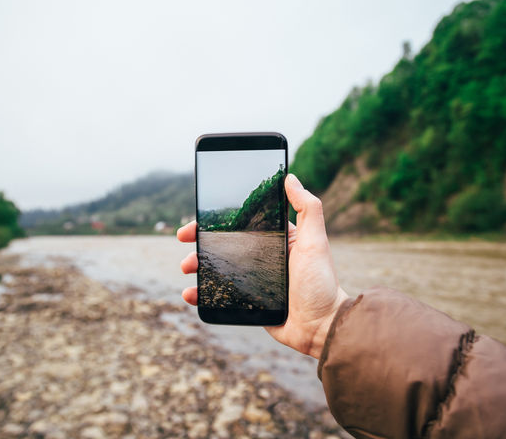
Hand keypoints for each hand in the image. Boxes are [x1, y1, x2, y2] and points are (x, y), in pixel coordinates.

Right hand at [177, 173, 348, 358]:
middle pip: (223, 244)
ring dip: (197, 265)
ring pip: (217, 268)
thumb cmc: (321, 282)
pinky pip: (220, 295)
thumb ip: (307, 208)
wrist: (321, 326)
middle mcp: (262, 257)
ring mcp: (253, 280)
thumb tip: (290, 177)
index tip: (199, 217)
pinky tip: (191, 294)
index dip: (218, 219)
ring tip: (187, 267)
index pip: (241, 223)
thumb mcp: (315, 241)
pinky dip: (202, 294)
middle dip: (200, 240)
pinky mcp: (248, 302)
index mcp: (275, 240)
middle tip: (184, 239)